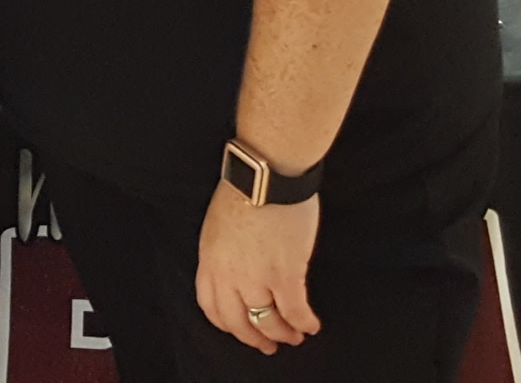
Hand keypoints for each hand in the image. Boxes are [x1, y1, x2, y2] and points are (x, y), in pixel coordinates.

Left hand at [195, 183, 321, 353]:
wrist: (265, 174)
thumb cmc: (245, 187)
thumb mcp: (218, 224)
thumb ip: (223, 252)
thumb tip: (237, 267)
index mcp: (210, 260)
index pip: (211, 307)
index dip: (227, 324)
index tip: (239, 329)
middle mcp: (229, 275)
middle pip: (238, 322)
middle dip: (254, 338)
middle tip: (267, 346)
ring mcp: (257, 278)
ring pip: (268, 322)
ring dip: (283, 334)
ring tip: (294, 337)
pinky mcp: (285, 275)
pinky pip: (294, 311)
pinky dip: (304, 322)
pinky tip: (311, 325)